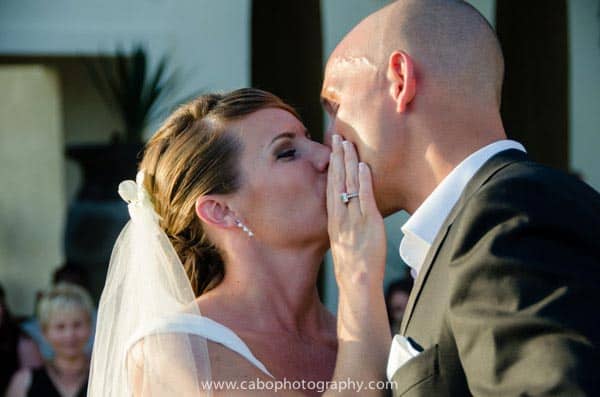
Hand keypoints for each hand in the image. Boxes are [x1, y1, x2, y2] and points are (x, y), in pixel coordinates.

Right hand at [327, 134, 386, 290]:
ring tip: (348, 144)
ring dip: (348, 163)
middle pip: (336, 180)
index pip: (331, 186)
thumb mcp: (343, 241)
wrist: (357, 281)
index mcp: (334, 219)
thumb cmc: (353, 265)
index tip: (332, 150)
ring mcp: (353, 218)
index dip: (331, 166)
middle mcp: (340, 216)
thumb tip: (349, 212)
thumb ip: (345, 224)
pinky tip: (362, 166)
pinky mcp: (368, 223)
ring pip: (348, 184)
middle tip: (336, 137)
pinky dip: (363, 181)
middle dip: (336, 157)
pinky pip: (364, 197)